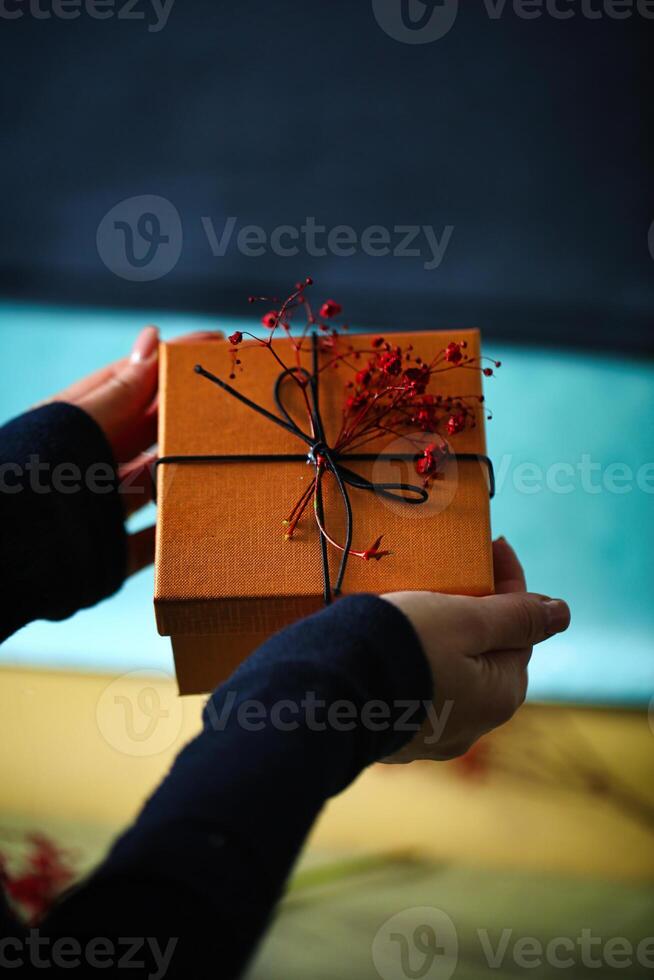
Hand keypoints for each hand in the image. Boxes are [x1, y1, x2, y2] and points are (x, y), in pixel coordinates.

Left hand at [47, 324, 221, 576]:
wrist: (12, 557)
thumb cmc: (36, 475)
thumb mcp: (79, 423)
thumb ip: (119, 391)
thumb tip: (152, 342)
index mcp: (76, 425)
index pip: (130, 382)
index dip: (170, 362)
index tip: (216, 344)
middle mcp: (91, 463)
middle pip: (149, 432)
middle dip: (188, 412)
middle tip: (234, 393)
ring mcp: (102, 508)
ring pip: (156, 483)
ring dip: (188, 468)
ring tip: (231, 448)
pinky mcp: (111, 552)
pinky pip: (154, 542)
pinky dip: (179, 531)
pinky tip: (209, 513)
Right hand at [380, 538, 569, 761]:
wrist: (328, 689)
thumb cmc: (403, 647)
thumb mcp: (465, 619)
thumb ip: (515, 616)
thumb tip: (562, 613)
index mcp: (501, 694)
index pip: (519, 628)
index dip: (509, 582)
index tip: (492, 545)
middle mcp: (474, 724)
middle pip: (487, 654)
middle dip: (476, 613)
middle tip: (453, 575)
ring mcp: (433, 735)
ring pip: (452, 673)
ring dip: (444, 639)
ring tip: (417, 604)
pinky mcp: (396, 736)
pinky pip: (417, 690)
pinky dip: (415, 663)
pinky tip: (393, 644)